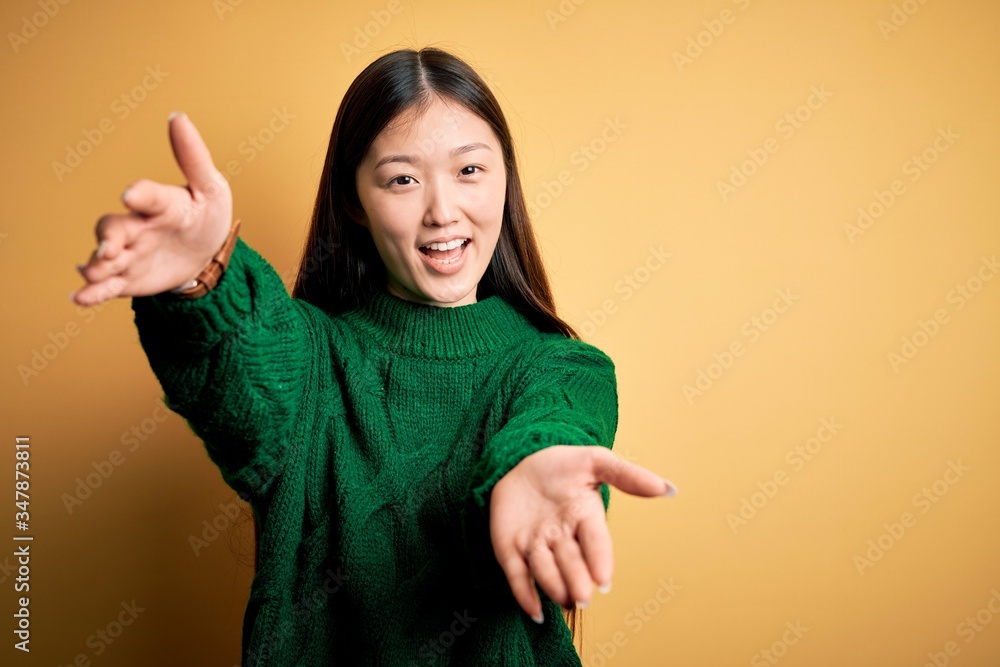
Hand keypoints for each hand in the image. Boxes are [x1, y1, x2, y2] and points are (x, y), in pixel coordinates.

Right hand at [71, 112, 233, 305]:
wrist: (205, 254)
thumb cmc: (204, 214)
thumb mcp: (211, 189)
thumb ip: (194, 158)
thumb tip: (179, 118)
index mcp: (160, 203)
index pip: (148, 196)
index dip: (140, 194)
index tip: (131, 195)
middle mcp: (137, 226)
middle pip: (114, 227)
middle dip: (109, 237)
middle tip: (111, 247)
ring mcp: (129, 253)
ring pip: (105, 257)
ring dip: (97, 264)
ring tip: (94, 272)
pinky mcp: (127, 278)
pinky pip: (106, 285)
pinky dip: (92, 292)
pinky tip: (79, 298)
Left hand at [489, 445, 676, 622]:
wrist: (520, 459)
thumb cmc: (562, 465)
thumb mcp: (594, 461)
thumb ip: (628, 476)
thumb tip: (669, 489)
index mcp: (585, 516)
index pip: (595, 540)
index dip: (599, 559)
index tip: (604, 579)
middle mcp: (563, 537)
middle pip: (571, 561)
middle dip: (577, 579)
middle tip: (583, 598)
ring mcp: (536, 544)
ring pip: (546, 570)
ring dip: (554, 587)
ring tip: (564, 599)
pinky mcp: (510, 550)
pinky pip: (517, 576)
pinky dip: (525, 595)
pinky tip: (534, 612)